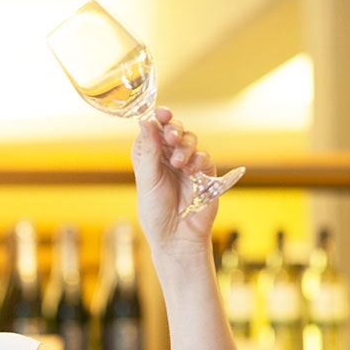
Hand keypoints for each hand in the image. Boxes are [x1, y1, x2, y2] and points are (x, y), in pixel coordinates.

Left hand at [131, 106, 217, 248]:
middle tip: (171, 136)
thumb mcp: (148, 180)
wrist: (176, 237)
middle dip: (174, 129)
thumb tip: (145, 122)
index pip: (153, 130)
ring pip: (190, 140)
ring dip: (185, 146)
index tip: (162, 113)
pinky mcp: (204, 174)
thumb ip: (149, 151)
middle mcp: (167, 158)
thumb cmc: (156, 212)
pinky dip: (198, 160)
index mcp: (149, 157)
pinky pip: (204, 157)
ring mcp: (186, 165)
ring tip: (179, 163)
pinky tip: (191, 171)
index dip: (158, 119)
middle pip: (173, 130)